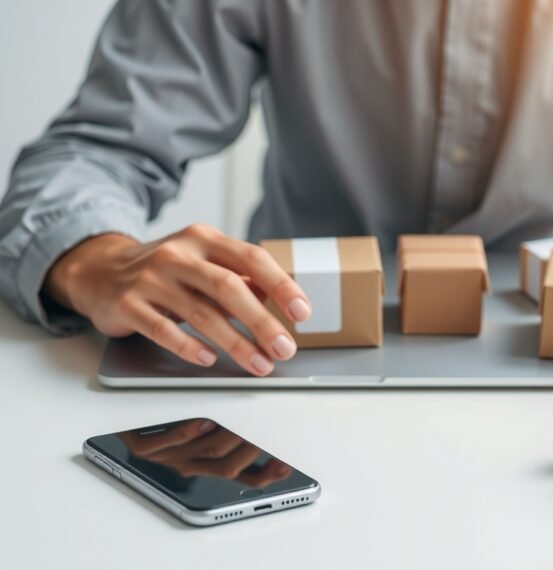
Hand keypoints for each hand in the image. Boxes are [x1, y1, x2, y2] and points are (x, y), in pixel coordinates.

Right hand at [45, 224, 311, 375]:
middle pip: (229, 287)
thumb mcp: (203, 262)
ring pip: (200, 312)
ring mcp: (150, 278)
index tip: (302, 312)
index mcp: (205, 239)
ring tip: (259, 363)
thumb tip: (279, 302)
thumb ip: (239, 278)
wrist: (99, 269)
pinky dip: (187, 346)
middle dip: (262, 321)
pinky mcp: (127, 304)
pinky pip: (162, 329)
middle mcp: (178, 254)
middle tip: (285, 348)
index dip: (281, 285)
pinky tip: (207, 359)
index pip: (252, 258)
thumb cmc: (165, 269)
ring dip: (235, 342)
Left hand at [119, 419, 292, 487]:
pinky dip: (187, 433)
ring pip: (202, 455)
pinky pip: (168, 445)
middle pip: (227, 466)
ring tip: (242, 422)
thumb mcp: (206, 424)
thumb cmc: (164, 415)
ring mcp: (166, 457)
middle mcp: (187, 464)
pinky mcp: (142, 447)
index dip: (265, 475)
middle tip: (267, 432)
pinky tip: (202, 419)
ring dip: (224, 438)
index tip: (284, 465)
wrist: (118, 413)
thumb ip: (234, 430)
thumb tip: (267, 426)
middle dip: (251, 449)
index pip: (242, 477)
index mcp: (204, 464)